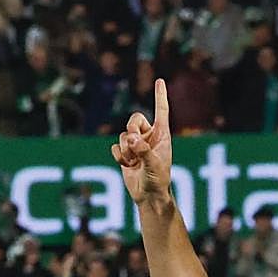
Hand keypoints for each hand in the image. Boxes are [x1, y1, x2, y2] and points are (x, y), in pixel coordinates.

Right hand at [111, 79, 172, 205]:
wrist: (149, 196)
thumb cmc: (158, 180)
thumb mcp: (154, 165)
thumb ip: (143, 150)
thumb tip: (131, 139)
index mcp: (162, 135)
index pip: (161, 111)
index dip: (160, 95)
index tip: (159, 81)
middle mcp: (149, 136)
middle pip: (134, 119)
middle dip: (131, 130)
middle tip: (135, 145)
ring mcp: (136, 144)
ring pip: (123, 135)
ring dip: (126, 150)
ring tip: (134, 163)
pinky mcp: (125, 153)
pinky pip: (115, 146)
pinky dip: (119, 156)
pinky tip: (127, 166)